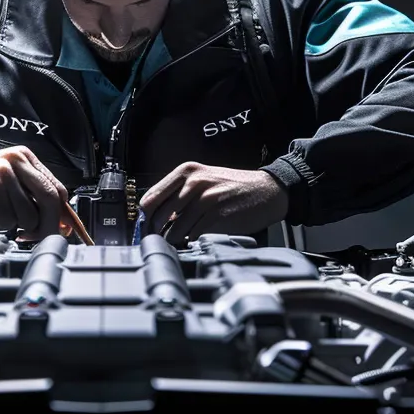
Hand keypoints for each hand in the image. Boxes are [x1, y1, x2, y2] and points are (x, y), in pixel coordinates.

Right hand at [0, 146, 70, 240]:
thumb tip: (60, 221)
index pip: (57, 187)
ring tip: (2, 218)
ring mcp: (4, 174)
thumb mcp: (5, 181)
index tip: (64, 231)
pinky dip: (0, 224)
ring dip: (18, 226)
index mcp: (25, 157)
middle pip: (50, 200)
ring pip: (30, 215)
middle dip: (49, 226)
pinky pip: (9, 220)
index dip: (64, 213)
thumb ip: (30, 195)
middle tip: (36, 238)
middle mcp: (17, 161)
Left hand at [139, 162, 288, 245]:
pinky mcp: (218, 214)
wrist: (267, 191)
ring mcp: (206, 198)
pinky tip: (197, 240)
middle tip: (161, 241)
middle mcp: (194, 182)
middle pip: (159, 215)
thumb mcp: (203, 180)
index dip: (146, 217)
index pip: (150, 198)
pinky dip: (192, 241)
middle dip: (157, 232)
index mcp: (186, 172)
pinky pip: (194, 234)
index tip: (148, 229)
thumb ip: (180, 194)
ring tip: (181, 241)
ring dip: (176, 240)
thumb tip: (155, 217)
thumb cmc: (233, 188)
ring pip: (175, 228)